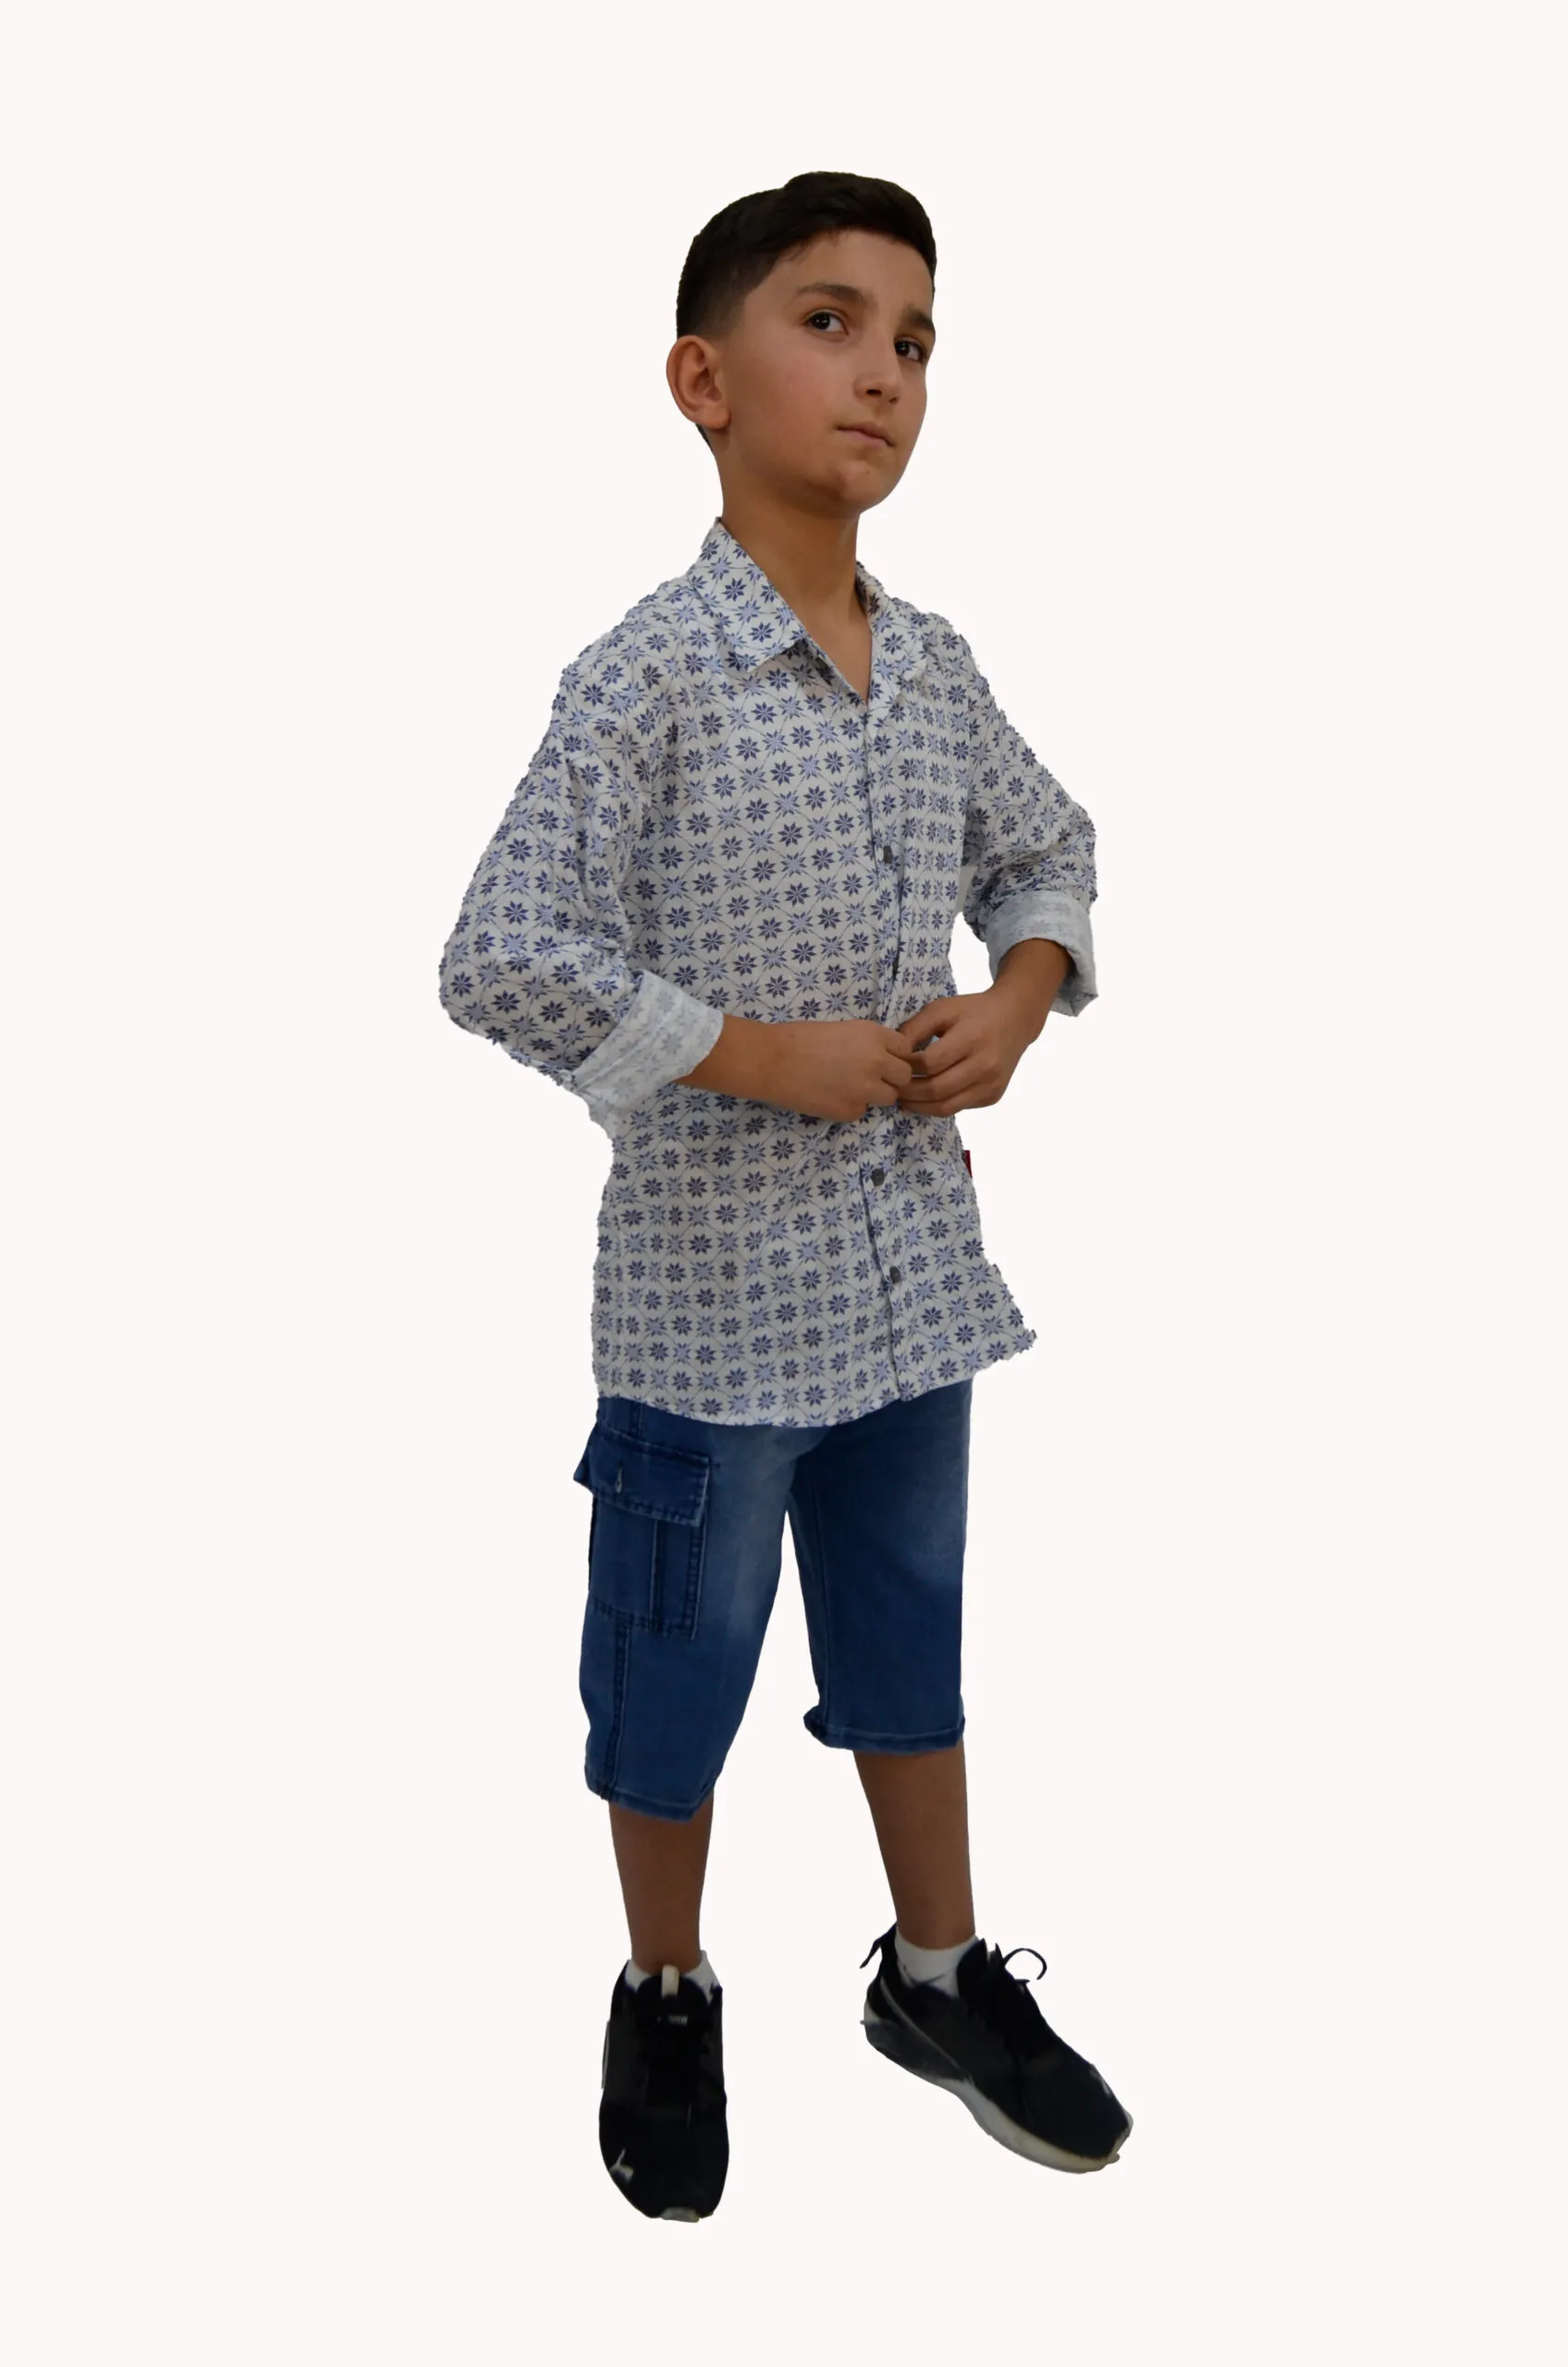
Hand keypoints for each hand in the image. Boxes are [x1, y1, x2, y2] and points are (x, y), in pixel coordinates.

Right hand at [756, 1017, 916, 1120]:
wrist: (772, 1061)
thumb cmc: (800, 1038)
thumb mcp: (844, 1028)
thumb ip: (869, 1043)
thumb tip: (883, 1057)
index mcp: (874, 1036)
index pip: (907, 1050)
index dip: (895, 1055)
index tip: (883, 1058)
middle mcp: (877, 1063)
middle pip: (904, 1077)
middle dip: (892, 1077)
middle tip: (871, 1076)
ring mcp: (865, 1090)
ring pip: (889, 1098)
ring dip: (875, 1094)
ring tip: (850, 1087)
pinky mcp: (850, 1111)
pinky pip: (862, 1111)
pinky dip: (851, 1105)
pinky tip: (830, 1095)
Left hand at [892, 983, 1042, 1115]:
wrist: (1014, 1020)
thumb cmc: (973, 1012)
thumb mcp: (942, 1009)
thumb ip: (914, 1028)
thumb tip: (892, 1055)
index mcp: (971, 1038)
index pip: (931, 1063)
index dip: (907, 1068)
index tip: (893, 1066)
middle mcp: (985, 1065)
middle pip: (937, 1089)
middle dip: (909, 1092)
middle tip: (891, 1089)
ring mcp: (991, 1084)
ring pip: (947, 1106)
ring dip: (920, 1106)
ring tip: (903, 1100)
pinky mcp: (993, 1096)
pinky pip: (959, 1108)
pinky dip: (938, 1106)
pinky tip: (924, 1099)